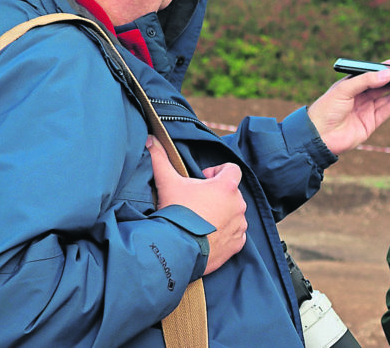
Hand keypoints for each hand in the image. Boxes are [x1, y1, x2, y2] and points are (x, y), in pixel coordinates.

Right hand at [146, 136, 247, 274]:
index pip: (232, 169)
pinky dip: (225, 234)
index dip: (218, 171)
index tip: (203, 179)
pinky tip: (208, 236)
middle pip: (232, 193)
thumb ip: (160, 158)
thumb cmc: (176, 213)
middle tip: (197, 202)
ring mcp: (239, 225)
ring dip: (222, 214)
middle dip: (217, 195)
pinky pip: (236, 234)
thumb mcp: (167, 183)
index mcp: (227, 186)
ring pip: (234, 214)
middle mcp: (238, 204)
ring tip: (201, 220)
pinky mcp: (237, 244)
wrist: (176, 250)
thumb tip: (150, 139)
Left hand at [308, 58, 389, 154]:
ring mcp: (365, 110)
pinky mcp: (370, 124)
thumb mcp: (344, 89)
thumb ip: (366, 80)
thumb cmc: (325, 109)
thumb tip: (388, 74)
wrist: (318, 137)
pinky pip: (386, 111)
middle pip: (383, 86)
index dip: (386, 68)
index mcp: (351, 85)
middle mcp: (360, 97)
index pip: (372, 74)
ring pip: (388, 98)